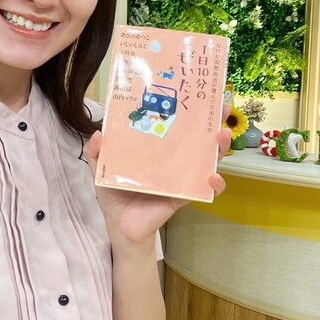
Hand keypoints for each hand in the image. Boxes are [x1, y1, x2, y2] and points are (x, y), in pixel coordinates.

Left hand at [84, 119, 229, 249]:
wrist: (119, 226)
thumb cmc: (113, 194)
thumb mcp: (100, 168)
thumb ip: (95, 151)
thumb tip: (98, 133)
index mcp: (155, 148)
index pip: (174, 124)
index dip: (186, 110)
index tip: (197, 93)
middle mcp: (172, 160)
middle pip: (197, 137)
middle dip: (213, 121)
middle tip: (223, 106)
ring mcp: (180, 177)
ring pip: (206, 159)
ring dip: (219, 148)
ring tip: (223, 135)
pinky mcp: (183, 196)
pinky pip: (203, 190)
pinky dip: (213, 185)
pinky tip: (213, 177)